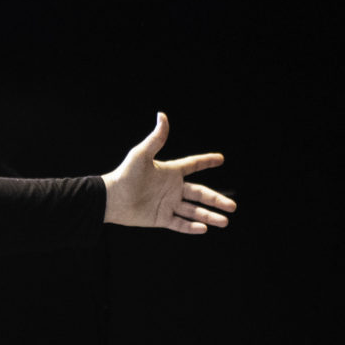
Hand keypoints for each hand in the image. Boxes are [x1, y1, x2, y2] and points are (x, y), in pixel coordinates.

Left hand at [100, 113, 233, 234]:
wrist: (112, 199)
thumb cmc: (125, 175)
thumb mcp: (142, 155)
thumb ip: (157, 138)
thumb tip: (162, 116)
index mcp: (170, 172)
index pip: (193, 165)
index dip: (206, 161)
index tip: (221, 159)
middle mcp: (172, 188)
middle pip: (200, 194)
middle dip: (216, 200)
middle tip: (233, 206)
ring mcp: (167, 204)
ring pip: (193, 211)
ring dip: (209, 216)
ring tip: (224, 221)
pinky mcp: (161, 218)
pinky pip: (179, 224)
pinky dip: (191, 227)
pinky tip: (204, 229)